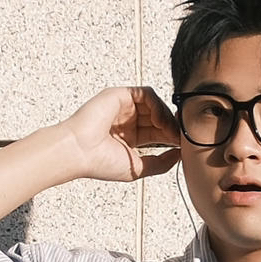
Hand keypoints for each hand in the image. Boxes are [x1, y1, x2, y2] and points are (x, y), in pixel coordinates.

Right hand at [60, 85, 181, 184]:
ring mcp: (123, 107)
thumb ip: (160, 163)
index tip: (182, 145)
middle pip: (158, 117)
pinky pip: (146, 94)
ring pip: (154, 104)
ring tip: (170, 131)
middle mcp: (127, 120)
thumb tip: (180, 155)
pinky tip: (158, 120)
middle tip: (182, 136)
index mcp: (130, 136)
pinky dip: (157, 105)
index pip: (158, 132)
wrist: (78, 153)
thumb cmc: (100, 162)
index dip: (172, 137)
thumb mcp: (138, 167)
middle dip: (173, 126)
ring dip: (166, 116)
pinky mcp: (119, 95)